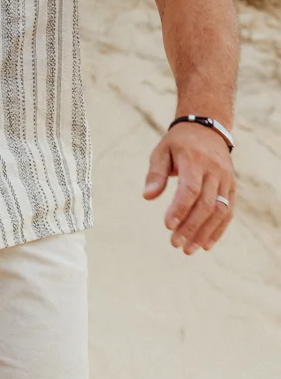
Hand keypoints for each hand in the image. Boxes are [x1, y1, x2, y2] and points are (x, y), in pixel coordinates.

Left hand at [143, 123, 234, 253]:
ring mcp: (226, 179)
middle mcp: (214, 171)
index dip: (180, 209)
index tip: (167, 226)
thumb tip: (147, 197)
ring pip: (220, 210)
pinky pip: (229, 211)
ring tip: (188, 250)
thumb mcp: (161, 151)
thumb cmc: (178, 143)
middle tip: (175, 244)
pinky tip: (205, 245)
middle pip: (206, 204)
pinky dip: (218, 229)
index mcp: (195, 160)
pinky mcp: (231, 186)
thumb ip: (155, 174)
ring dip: (205, 233)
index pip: (190, 188)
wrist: (208, 128)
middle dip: (191, 227)